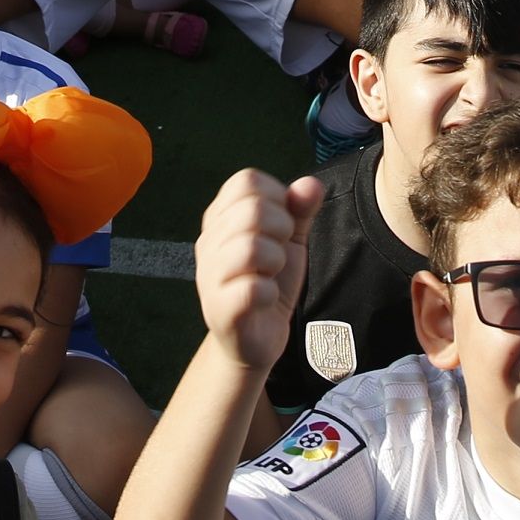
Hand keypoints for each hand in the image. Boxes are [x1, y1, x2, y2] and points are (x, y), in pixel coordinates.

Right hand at [193, 169, 324, 370]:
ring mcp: (209, 277)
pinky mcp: (219, 311)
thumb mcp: (290, 240)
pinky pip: (251, 289)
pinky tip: (267, 299)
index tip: (281, 224)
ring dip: (276, 261)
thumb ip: (301, 209)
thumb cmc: (270, 280)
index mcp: (220, 217)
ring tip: (271, 274)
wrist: (256, 338)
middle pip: (251, 209)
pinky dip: (270, 293)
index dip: (277, 197)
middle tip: (279, 252)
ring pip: (250, 247)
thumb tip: (312, 184)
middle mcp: (208, 242)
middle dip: (282, 228)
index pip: (247, 181)